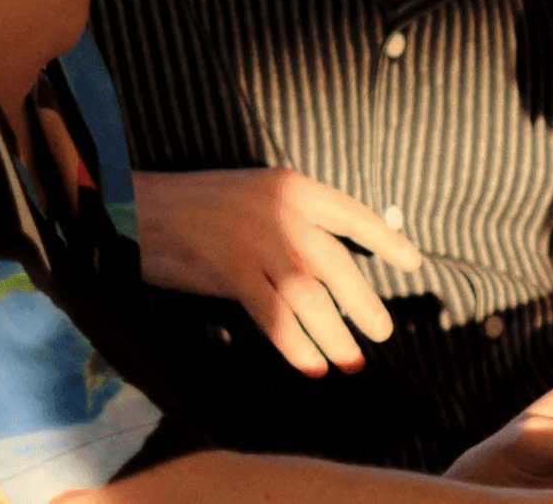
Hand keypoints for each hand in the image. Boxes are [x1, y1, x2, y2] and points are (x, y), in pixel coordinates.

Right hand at [132, 167, 421, 376]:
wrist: (140, 208)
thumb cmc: (203, 204)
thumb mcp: (262, 193)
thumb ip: (299, 218)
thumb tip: (337, 262)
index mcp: (296, 187)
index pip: (356, 217)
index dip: (387, 241)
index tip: (413, 263)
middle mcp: (284, 214)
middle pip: (338, 265)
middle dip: (364, 304)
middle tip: (383, 332)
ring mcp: (257, 244)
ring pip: (310, 297)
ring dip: (335, 334)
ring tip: (352, 361)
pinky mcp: (230, 274)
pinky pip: (274, 316)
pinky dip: (296, 345)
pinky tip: (312, 364)